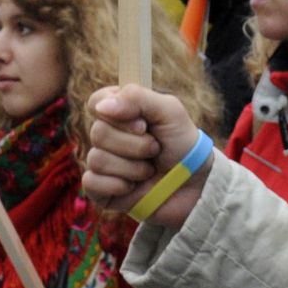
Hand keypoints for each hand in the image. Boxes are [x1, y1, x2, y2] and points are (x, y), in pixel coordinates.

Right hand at [83, 86, 207, 226]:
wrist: (194, 185)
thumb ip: (137, 98)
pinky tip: (134, 187)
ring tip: (149, 170)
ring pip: (97, 160)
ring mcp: (102, 163)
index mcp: (119, 112)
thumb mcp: (169, 111)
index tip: (143, 124)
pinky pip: (92, 183)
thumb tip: (101, 106)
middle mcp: (107, 136)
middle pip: (98, 133)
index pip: (97, 102)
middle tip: (155, 149)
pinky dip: (119, 186)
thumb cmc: (182, 144)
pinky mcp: (100, 190)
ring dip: (132, 168)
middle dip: (135, 145)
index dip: (119, 114)